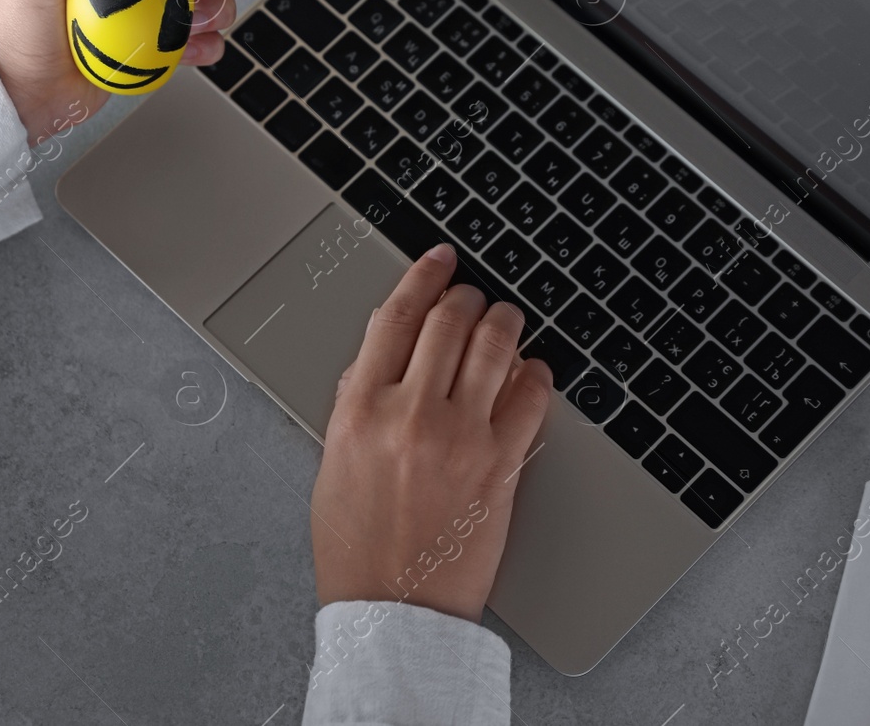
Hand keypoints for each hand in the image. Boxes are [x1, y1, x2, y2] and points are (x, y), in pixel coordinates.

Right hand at [310, 244, 553, 622]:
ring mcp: (461, 437)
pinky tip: (531, 370)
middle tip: (473, 296)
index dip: (421, 276)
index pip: (394, 317)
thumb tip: (379, 357)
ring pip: (495, 347)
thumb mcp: (334, 462)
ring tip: (507, 320)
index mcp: (360, 410)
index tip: (438, 260)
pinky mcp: (501, 465)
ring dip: (506, 322)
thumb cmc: (357, 546)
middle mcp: (411, 414)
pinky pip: (530, 397)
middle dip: (467, 296)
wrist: (394, 609)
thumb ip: (355, 402)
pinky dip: (535, 373)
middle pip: (450, 321)